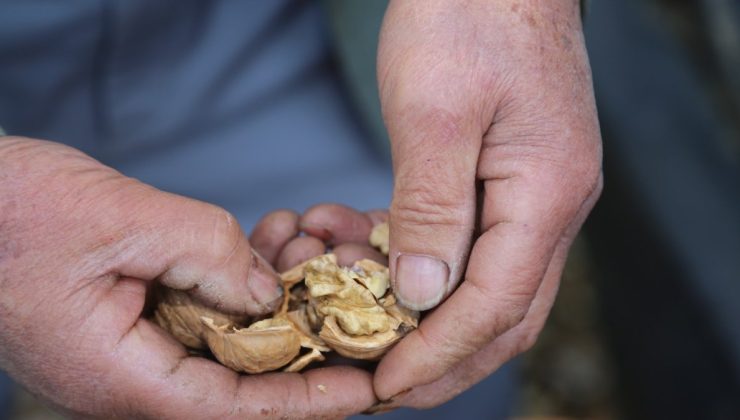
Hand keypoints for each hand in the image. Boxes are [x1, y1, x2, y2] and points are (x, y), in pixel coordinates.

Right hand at [0, 137, 375, 417]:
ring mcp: (132, 347)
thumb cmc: (13, 213)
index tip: (363, 387)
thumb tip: (269, 292)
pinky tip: (267, 240)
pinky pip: (203, 311)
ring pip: (227, 341)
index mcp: (122, 377)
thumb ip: (209, 254)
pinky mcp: (133, 316)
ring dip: (274, 299)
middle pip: (240, 381)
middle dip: (302, 337)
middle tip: (347, 299)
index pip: (234, 410)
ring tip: (306, 248)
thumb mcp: (123, 220)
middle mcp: (131, 375)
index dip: (306, 401)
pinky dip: (239, 279)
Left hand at [373, 0, 602, 407]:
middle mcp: (551, 205)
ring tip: (356, 317)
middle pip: (502, 313)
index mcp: (546, 193)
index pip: (496, 305)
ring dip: (423, 314)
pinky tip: (365, 246)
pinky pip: (466, 242)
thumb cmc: (467, 16)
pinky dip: (418, 260)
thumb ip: (434, 209)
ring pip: (483, 285)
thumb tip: (425, 296)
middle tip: (379, 384)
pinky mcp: (504, 178)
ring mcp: (531, 194)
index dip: (438, 354)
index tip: (384, 383)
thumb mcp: (436, 112)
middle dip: (441, 359)